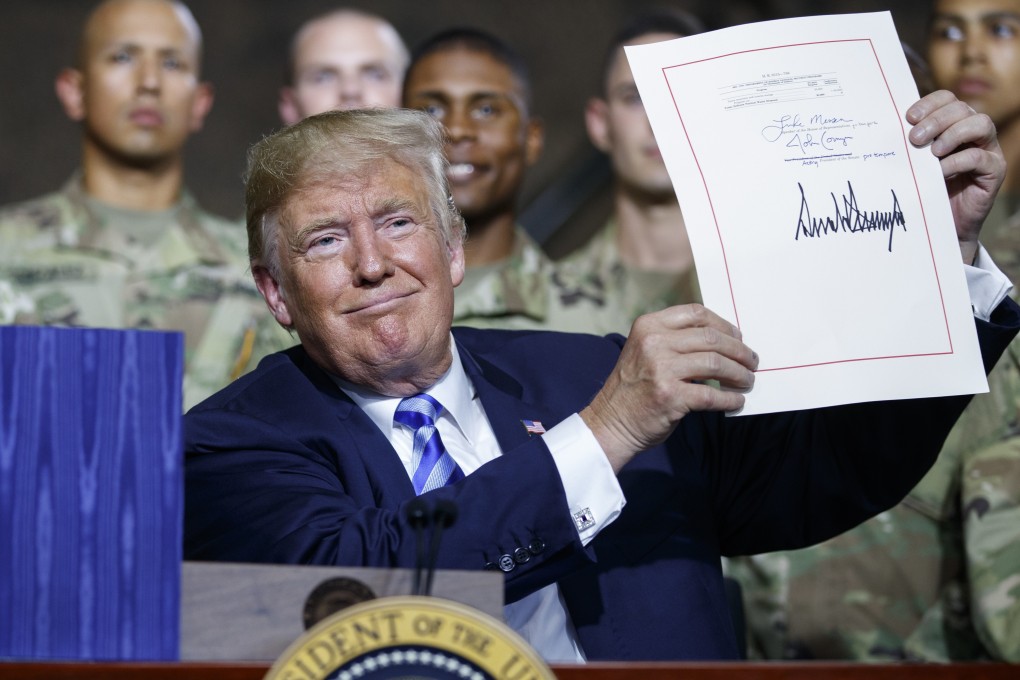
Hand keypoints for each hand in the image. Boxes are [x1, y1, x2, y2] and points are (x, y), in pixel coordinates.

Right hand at [581, 304, 757, 472]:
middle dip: (739, 351)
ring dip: (739, 374)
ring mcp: (661, 369)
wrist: (611, 422)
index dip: (723, 324)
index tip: (737, 337)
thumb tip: (723, 340)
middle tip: (751, 361)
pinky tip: (736, 401)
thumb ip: (674, 340)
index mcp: (648, 325)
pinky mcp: (670, 396)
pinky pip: (712, 395)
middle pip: (712, 338)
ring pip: (716, 364)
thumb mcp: (645, 350)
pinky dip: (730, 399)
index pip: (696, 313)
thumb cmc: (634, 387)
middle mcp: (654, 343)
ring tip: (747, 380)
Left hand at [906, 90, 1004, 264]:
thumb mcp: (915, 162)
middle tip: (914, 139)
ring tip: (933, 152)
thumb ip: (911, 145)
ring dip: (953, 134)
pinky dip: (958, 161)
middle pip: (962, 109)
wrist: (940, 223)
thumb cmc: (925, 189)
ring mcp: (988, 149)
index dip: (930, 103)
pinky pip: (980, 157)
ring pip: (980, 124)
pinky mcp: (995, 170)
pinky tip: (940, 171)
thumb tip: (889, 128)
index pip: (947, 99)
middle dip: (936, 120)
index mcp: (953, 124)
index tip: (908, 117)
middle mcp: (974, 132)